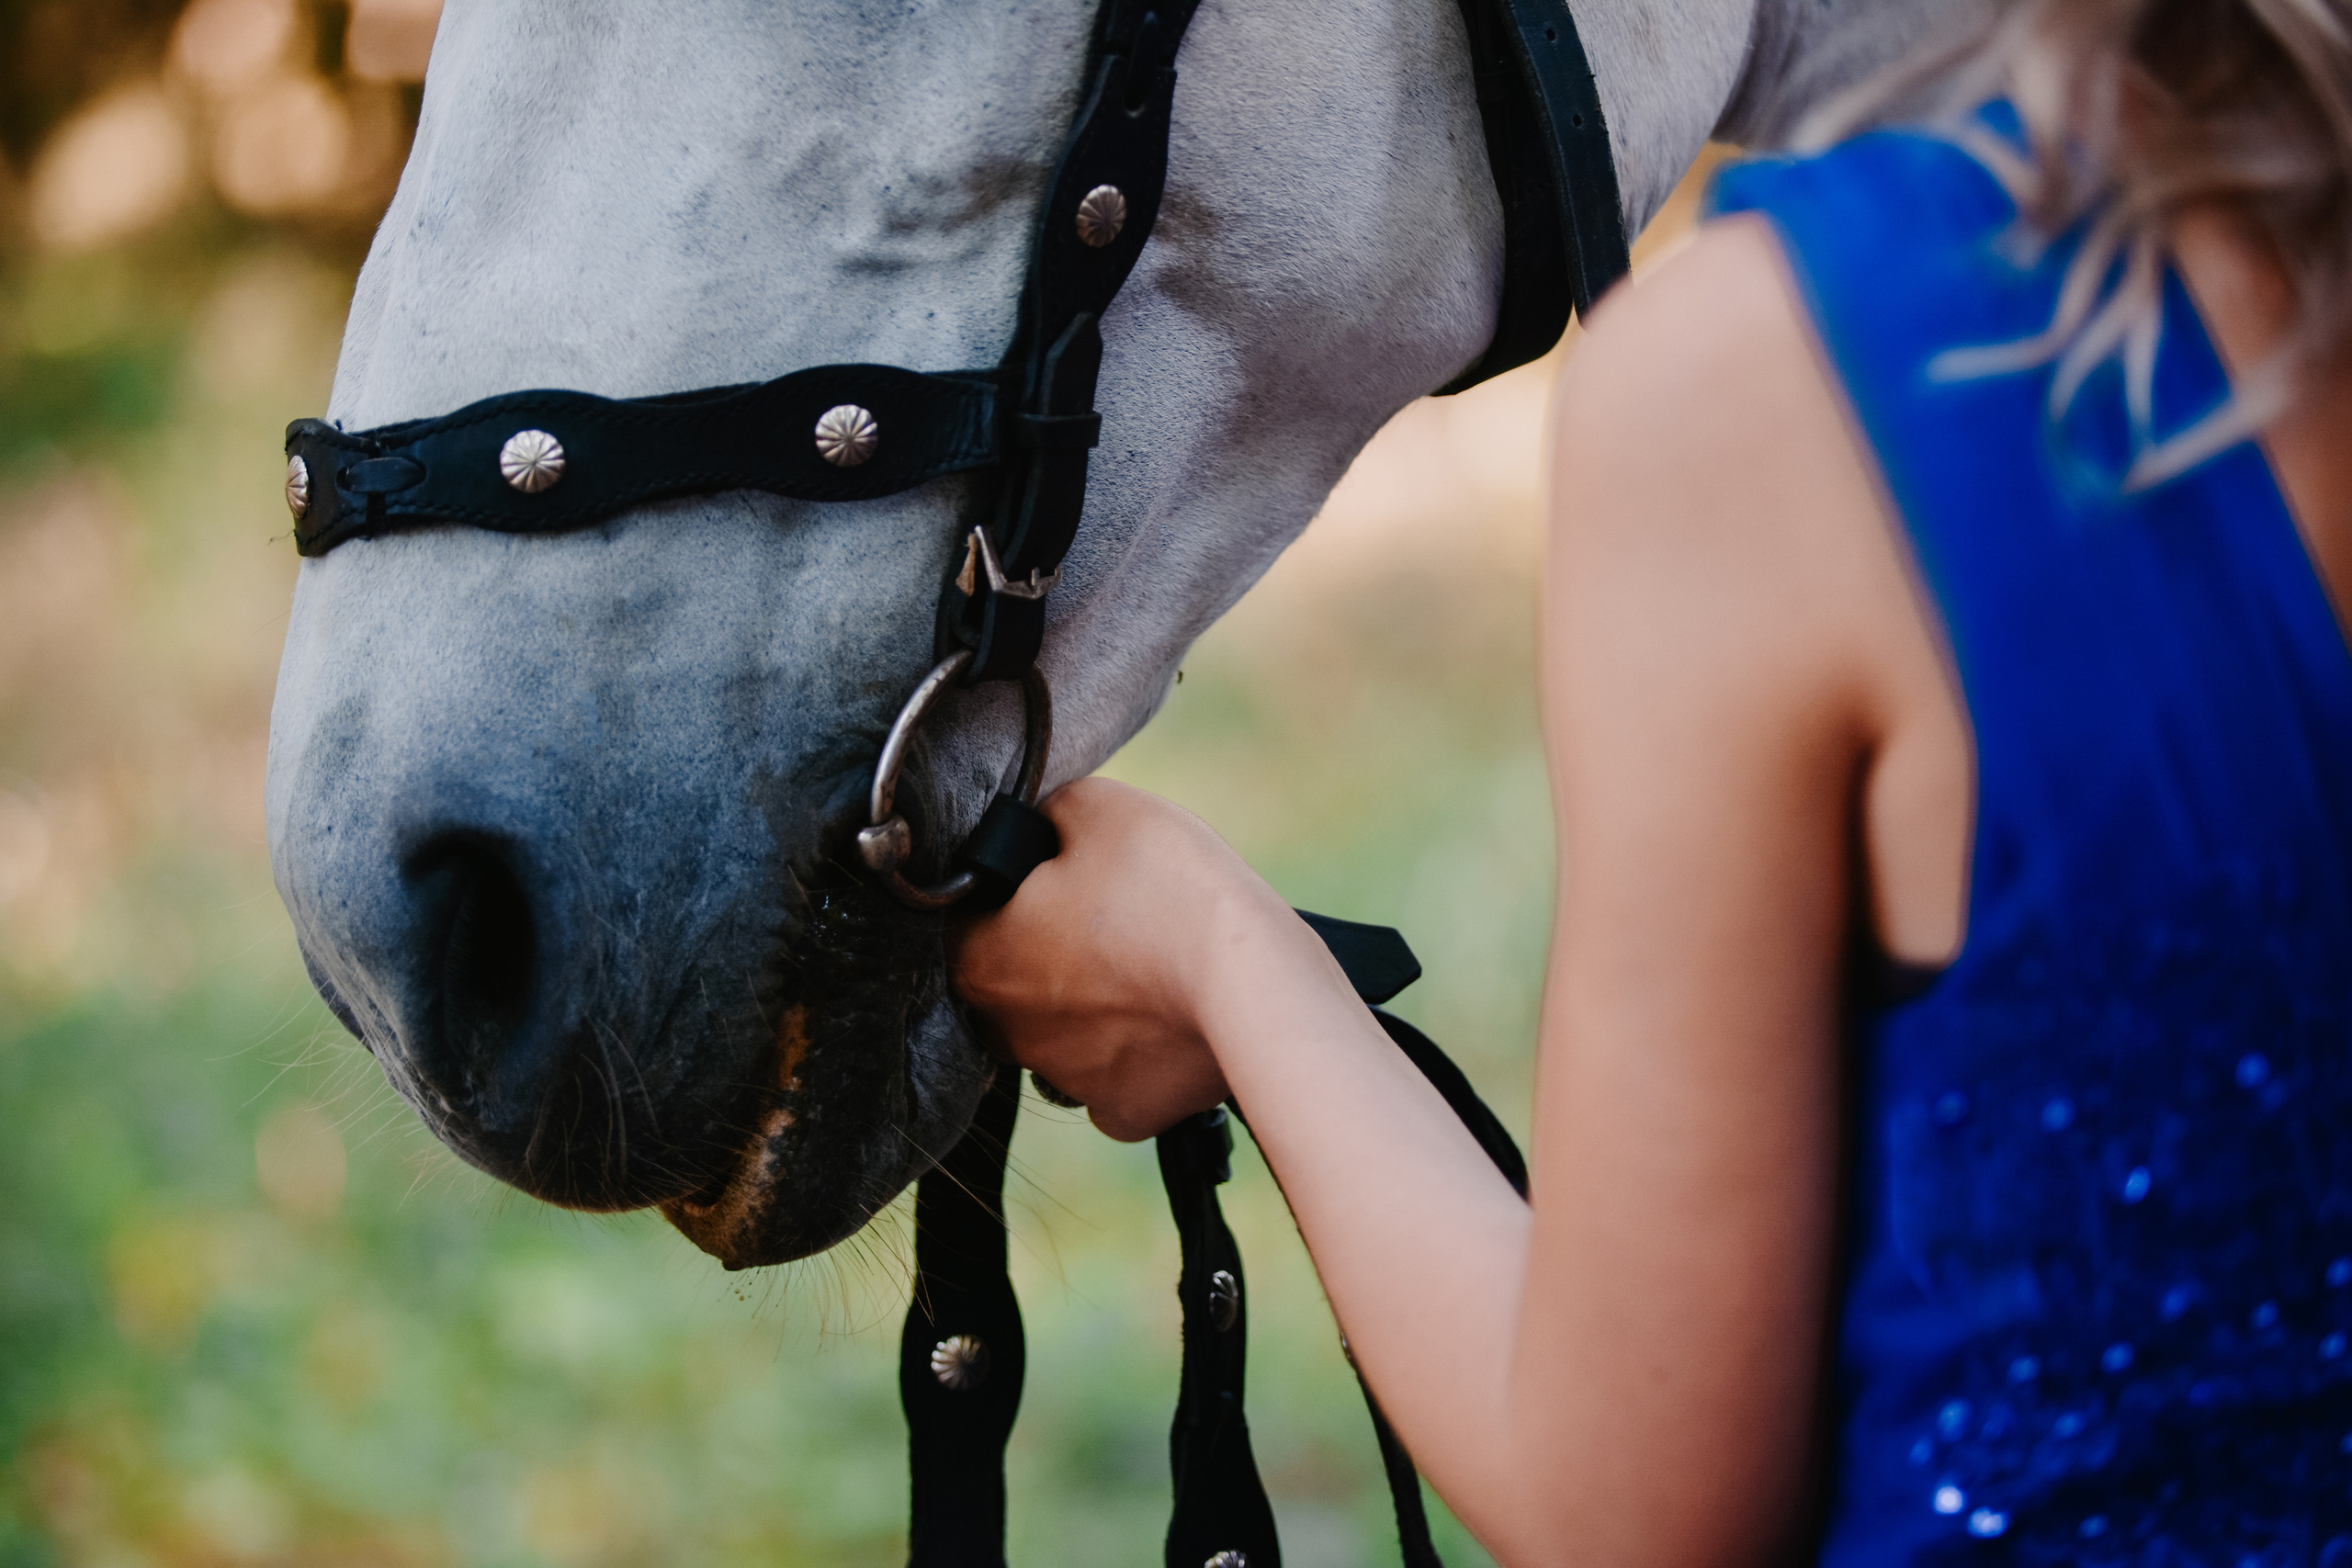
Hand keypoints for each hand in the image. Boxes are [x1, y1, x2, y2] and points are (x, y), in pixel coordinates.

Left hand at [949, 777, 1289, 1140]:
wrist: (1255, 978)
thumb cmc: (1167, 886)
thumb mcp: (1097, 807)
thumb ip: (1047, 816)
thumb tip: (1037, 828)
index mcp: (983, 962)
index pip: (959, 926)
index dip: (999, 897)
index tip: (1047, 881)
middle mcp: (1010, 1035)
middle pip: (1008, 990)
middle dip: (1041, 958)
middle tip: (1105, 922)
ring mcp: (1068, 1081)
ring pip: (1059, 1042)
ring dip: (1088, 1010)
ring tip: (1146, 969)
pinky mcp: (1125, 1113)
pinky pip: (1114, 1084)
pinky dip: (1135, 1058)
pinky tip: (1168, 1022)